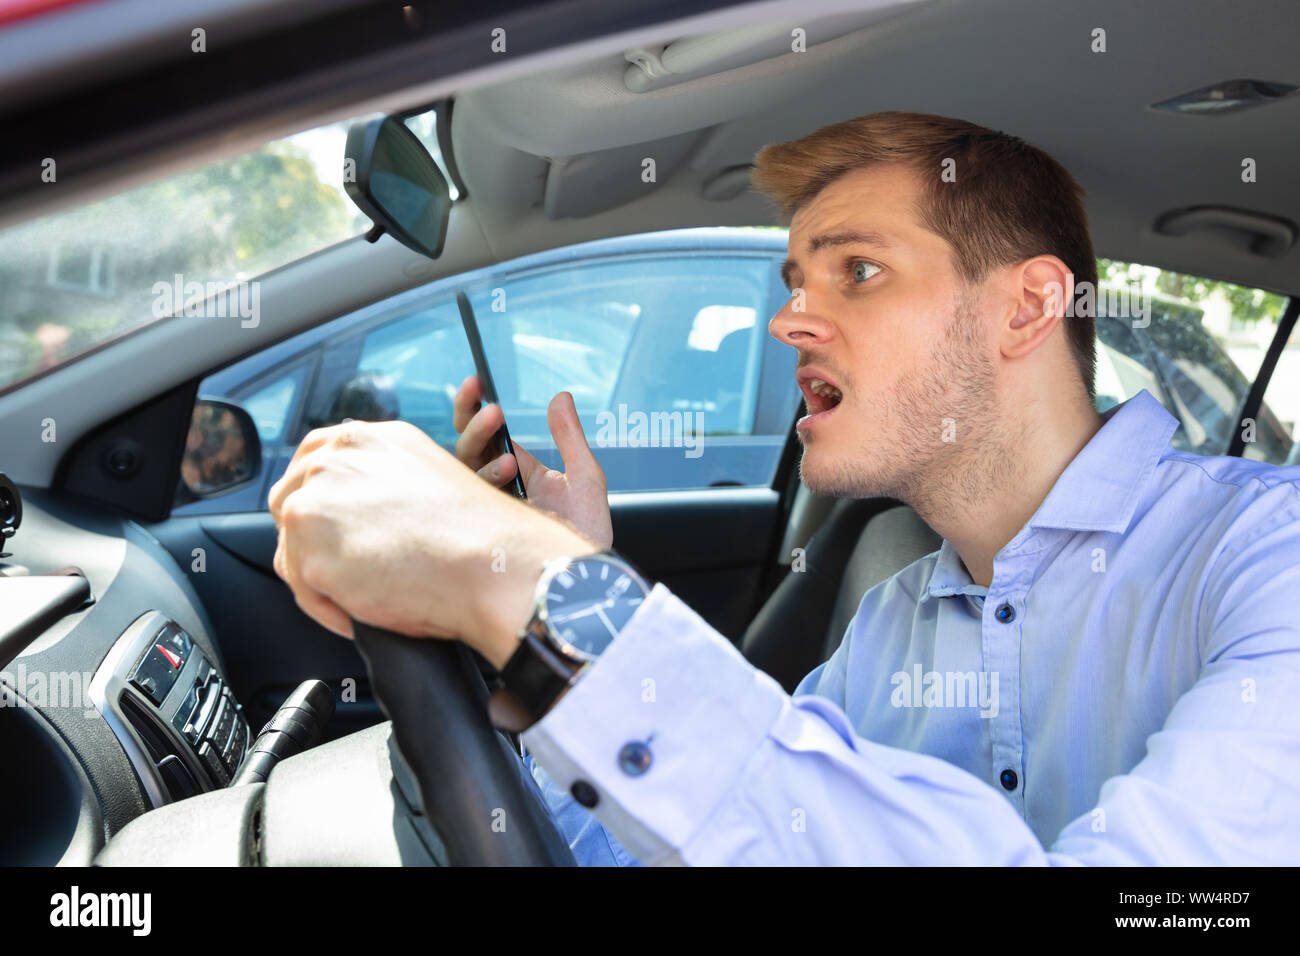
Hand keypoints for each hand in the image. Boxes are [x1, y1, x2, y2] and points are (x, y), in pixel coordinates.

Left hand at [268, 420, 596, 667]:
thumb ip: (381, 479)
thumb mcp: (426, 476)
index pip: (310, 459)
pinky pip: (303, 590)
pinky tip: (365, 610)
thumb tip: (356, 510)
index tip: (328, 523)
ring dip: (322, 575)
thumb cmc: (476, 532)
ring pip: (293, 549)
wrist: (492, 562)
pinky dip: (329, 608)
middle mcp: (333, 461)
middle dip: (312, 538)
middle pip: (289, 502)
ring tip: (367, 594)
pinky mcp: (311, 553)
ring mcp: (315, 504)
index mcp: (365, 439)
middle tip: (350, 568)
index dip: (317, 496)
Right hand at [452, 375, 612, 549]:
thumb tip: (561, 396)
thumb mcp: (585, 478)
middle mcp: (497, 489)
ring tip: (511, 460)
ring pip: (463, 472)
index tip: (476, 382)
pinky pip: (465, 501)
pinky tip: (507, 476)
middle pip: (467, 449)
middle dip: (472, 424)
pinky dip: (484, 483)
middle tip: (490, 408)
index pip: (489, 435)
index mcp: (519, 472)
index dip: (476, 407)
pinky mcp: (481, 530)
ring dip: (482, 456)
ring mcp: (487, 510)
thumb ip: (569, 437)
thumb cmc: (587, 535)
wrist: (586, 583)